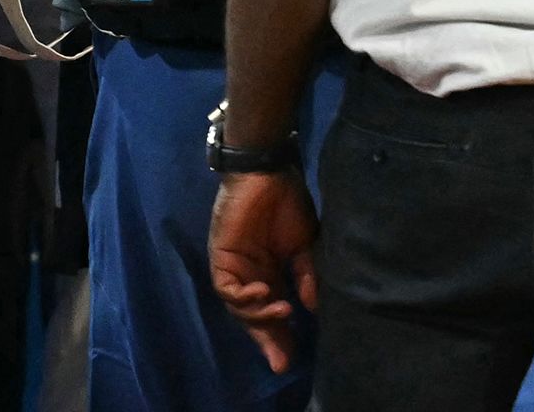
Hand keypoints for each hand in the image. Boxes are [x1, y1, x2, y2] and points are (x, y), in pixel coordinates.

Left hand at [208, 168, 319, 374]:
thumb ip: (306, 276)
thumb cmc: (286, 204)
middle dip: (268, 340)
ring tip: (283, 312)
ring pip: (240, 308)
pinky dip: (244, 297)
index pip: (273, 314)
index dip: (281, 337)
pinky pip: (227, 289)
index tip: (292, 360)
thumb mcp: (304, 245)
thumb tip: (312, 308)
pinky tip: (264, 293)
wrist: (268, 173)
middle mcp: (250, 277)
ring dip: (260, 316)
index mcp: (269, 275)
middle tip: (283, 360)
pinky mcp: (221, 259)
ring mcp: (234, 269)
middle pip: (254, 319)